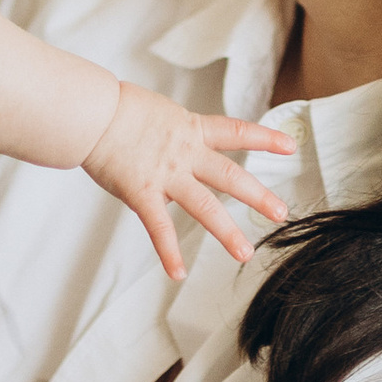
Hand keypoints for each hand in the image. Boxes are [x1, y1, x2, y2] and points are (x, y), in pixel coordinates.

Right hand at [80, 81, 294, 282]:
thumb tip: (170, 142)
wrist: (90, 112)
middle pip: (230, 175)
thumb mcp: (156, 111)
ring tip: (245, 253)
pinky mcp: (141, 192)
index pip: (236, 131)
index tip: (290, 145)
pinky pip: (158, 227)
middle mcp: (184, 152)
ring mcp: (165, 173)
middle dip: (258, 195)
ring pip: (203, 205)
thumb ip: (170, 132)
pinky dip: (168, 252)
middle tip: (281, 213)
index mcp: (189, 128)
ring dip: (226, 232)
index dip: (264, 139)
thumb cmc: (114, 108)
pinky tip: (177, 273)